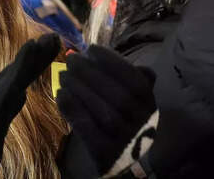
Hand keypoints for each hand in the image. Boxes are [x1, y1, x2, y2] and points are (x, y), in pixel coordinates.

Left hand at [57, 45, 157, 177]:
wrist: (128, 165)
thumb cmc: (129, 123)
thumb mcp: (140, 102)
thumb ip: (135, 81)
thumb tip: (116, 59)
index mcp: (152, 107)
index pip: (136, 81)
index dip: (113, 62)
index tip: (92, 48)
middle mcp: (143, 125)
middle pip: (117, 95)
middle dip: (91, 73)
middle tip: (71, 60)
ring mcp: (125, 143)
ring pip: (103, 113)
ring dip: (80, 90)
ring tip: (63, 75)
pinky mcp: (106, 157)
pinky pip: (88, 131)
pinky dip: (73, 110)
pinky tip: (61, 95)